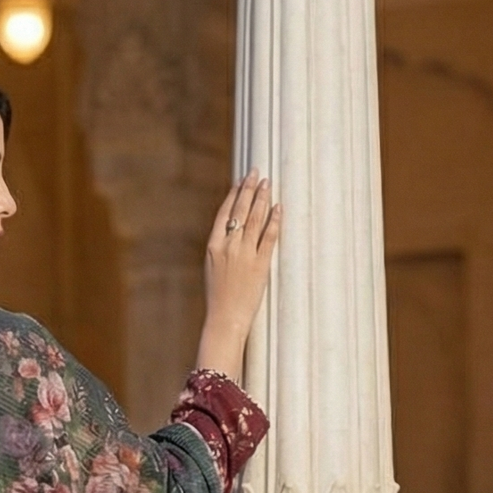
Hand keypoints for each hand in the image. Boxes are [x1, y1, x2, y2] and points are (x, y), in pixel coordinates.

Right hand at [195, 171, 280, 382]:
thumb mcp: (213, 269)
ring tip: (267, 183)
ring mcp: (244, 255)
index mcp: (213, 247)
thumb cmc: (218, 297)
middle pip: (240, 211)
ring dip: (262, 199)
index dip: (233, 195)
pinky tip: (278, 207)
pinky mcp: (260, 265)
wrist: (224, 319)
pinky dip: (274, 220)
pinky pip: (269, 237)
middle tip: (257, 172)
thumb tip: (232, 233)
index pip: (224, 214)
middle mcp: (228, 247)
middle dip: (249, 189)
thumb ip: (221, 250)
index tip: (240, 181)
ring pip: (255, 219)